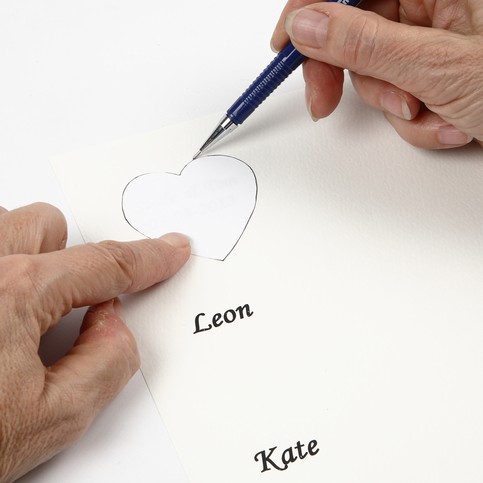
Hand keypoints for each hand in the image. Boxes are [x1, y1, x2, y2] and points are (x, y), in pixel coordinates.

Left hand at [0, 203, 189, 480]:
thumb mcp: (51, 422)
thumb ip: (109, 362)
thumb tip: (114, 323)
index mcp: (11, 293)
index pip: (105, 264)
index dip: (149, 258)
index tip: (170, 249)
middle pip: (48, 224)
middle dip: (67, 260)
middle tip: (58, 308)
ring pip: (4, 225)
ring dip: (21, 259)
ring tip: (4, 318)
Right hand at [272, 0, 482, 148]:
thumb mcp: (441, 67)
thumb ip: (366, 44)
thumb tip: (307, 25)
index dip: (309, 8)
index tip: (284, 46)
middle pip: (357, 26)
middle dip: (348, 73)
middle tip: (326, 102)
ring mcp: (442, 35)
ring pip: (379, 68)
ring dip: (395, 104)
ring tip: (432, 115)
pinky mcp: (443, 68)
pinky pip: (404, 90)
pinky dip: (419, 117)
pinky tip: (452, 122)